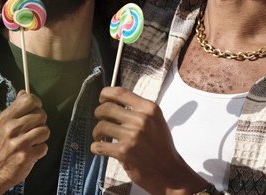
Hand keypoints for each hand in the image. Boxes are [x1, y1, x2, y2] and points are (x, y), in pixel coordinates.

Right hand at [0, 91, 48, 193]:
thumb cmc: (1, 145)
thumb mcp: (2, 124)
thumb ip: (15, 108)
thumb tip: (24, 92)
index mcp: (6, 117)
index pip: (29, 99)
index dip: (37, 104)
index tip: (35, 110)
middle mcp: (11, 128)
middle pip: (41, 115)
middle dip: (40, 122)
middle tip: (31, 130)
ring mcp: (19, 143)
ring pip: (45, 130)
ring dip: (41, 137)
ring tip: (31, 141)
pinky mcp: (27, 156)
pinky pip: (45, 147)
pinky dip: (40, 150)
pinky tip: (30, 152)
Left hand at [91, 87, 206, 194]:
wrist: (170, 172)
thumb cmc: (161, 147)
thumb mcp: (156, 121)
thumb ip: (138, 110)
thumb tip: (114, 103)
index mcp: (149, 108)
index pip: (120, 93)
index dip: (106, 94)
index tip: (102, 99)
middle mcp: (141, 120)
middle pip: (106, 108)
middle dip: (99, 114)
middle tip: (101, 121)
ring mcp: (132, 136)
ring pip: (101, 126)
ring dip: (97, 132)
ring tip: (100, 137)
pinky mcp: (124, 152)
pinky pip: (99, 146)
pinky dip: (96, 147)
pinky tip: (100, 148)